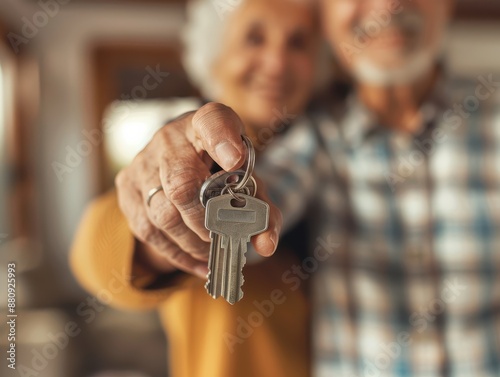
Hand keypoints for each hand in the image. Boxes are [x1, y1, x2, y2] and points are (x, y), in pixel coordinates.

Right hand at [115, 103, 281, 278]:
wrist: (182, 155)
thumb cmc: (221, 166)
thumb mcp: (248, 179)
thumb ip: (262, 209)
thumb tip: (265, 245)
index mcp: (206, 124)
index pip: (212, 122)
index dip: (222, 140)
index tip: (235, 159)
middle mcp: (169, 138)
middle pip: (181, 185)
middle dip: (205, 222)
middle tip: (222, 238)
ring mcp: (142, 162)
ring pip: (161, 215)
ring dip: (191, 244)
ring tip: (213, 253)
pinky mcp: (126, 186)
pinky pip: (146, 229)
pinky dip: (175, 253)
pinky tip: (197, 262)